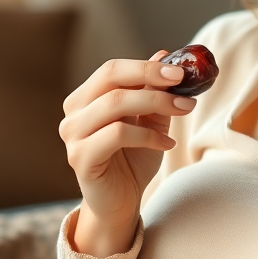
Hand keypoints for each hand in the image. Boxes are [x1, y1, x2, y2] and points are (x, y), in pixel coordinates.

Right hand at [59, 51, 194, 256]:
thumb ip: (152, 91)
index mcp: (85, 99)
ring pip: (115, 105)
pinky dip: (148, 135)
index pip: (111, 70)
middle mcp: (73, 114)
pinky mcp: (80, 158)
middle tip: (183, 85)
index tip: (179, 71)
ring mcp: (73, 136)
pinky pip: (118, 134)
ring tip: (184, 111)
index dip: (146, 67)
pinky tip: (167, 143)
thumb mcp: (149, 120)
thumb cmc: (132, 160)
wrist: (120, 203)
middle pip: (111, 81)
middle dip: (151, 79)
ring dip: (156, 104)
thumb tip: (164, 55)